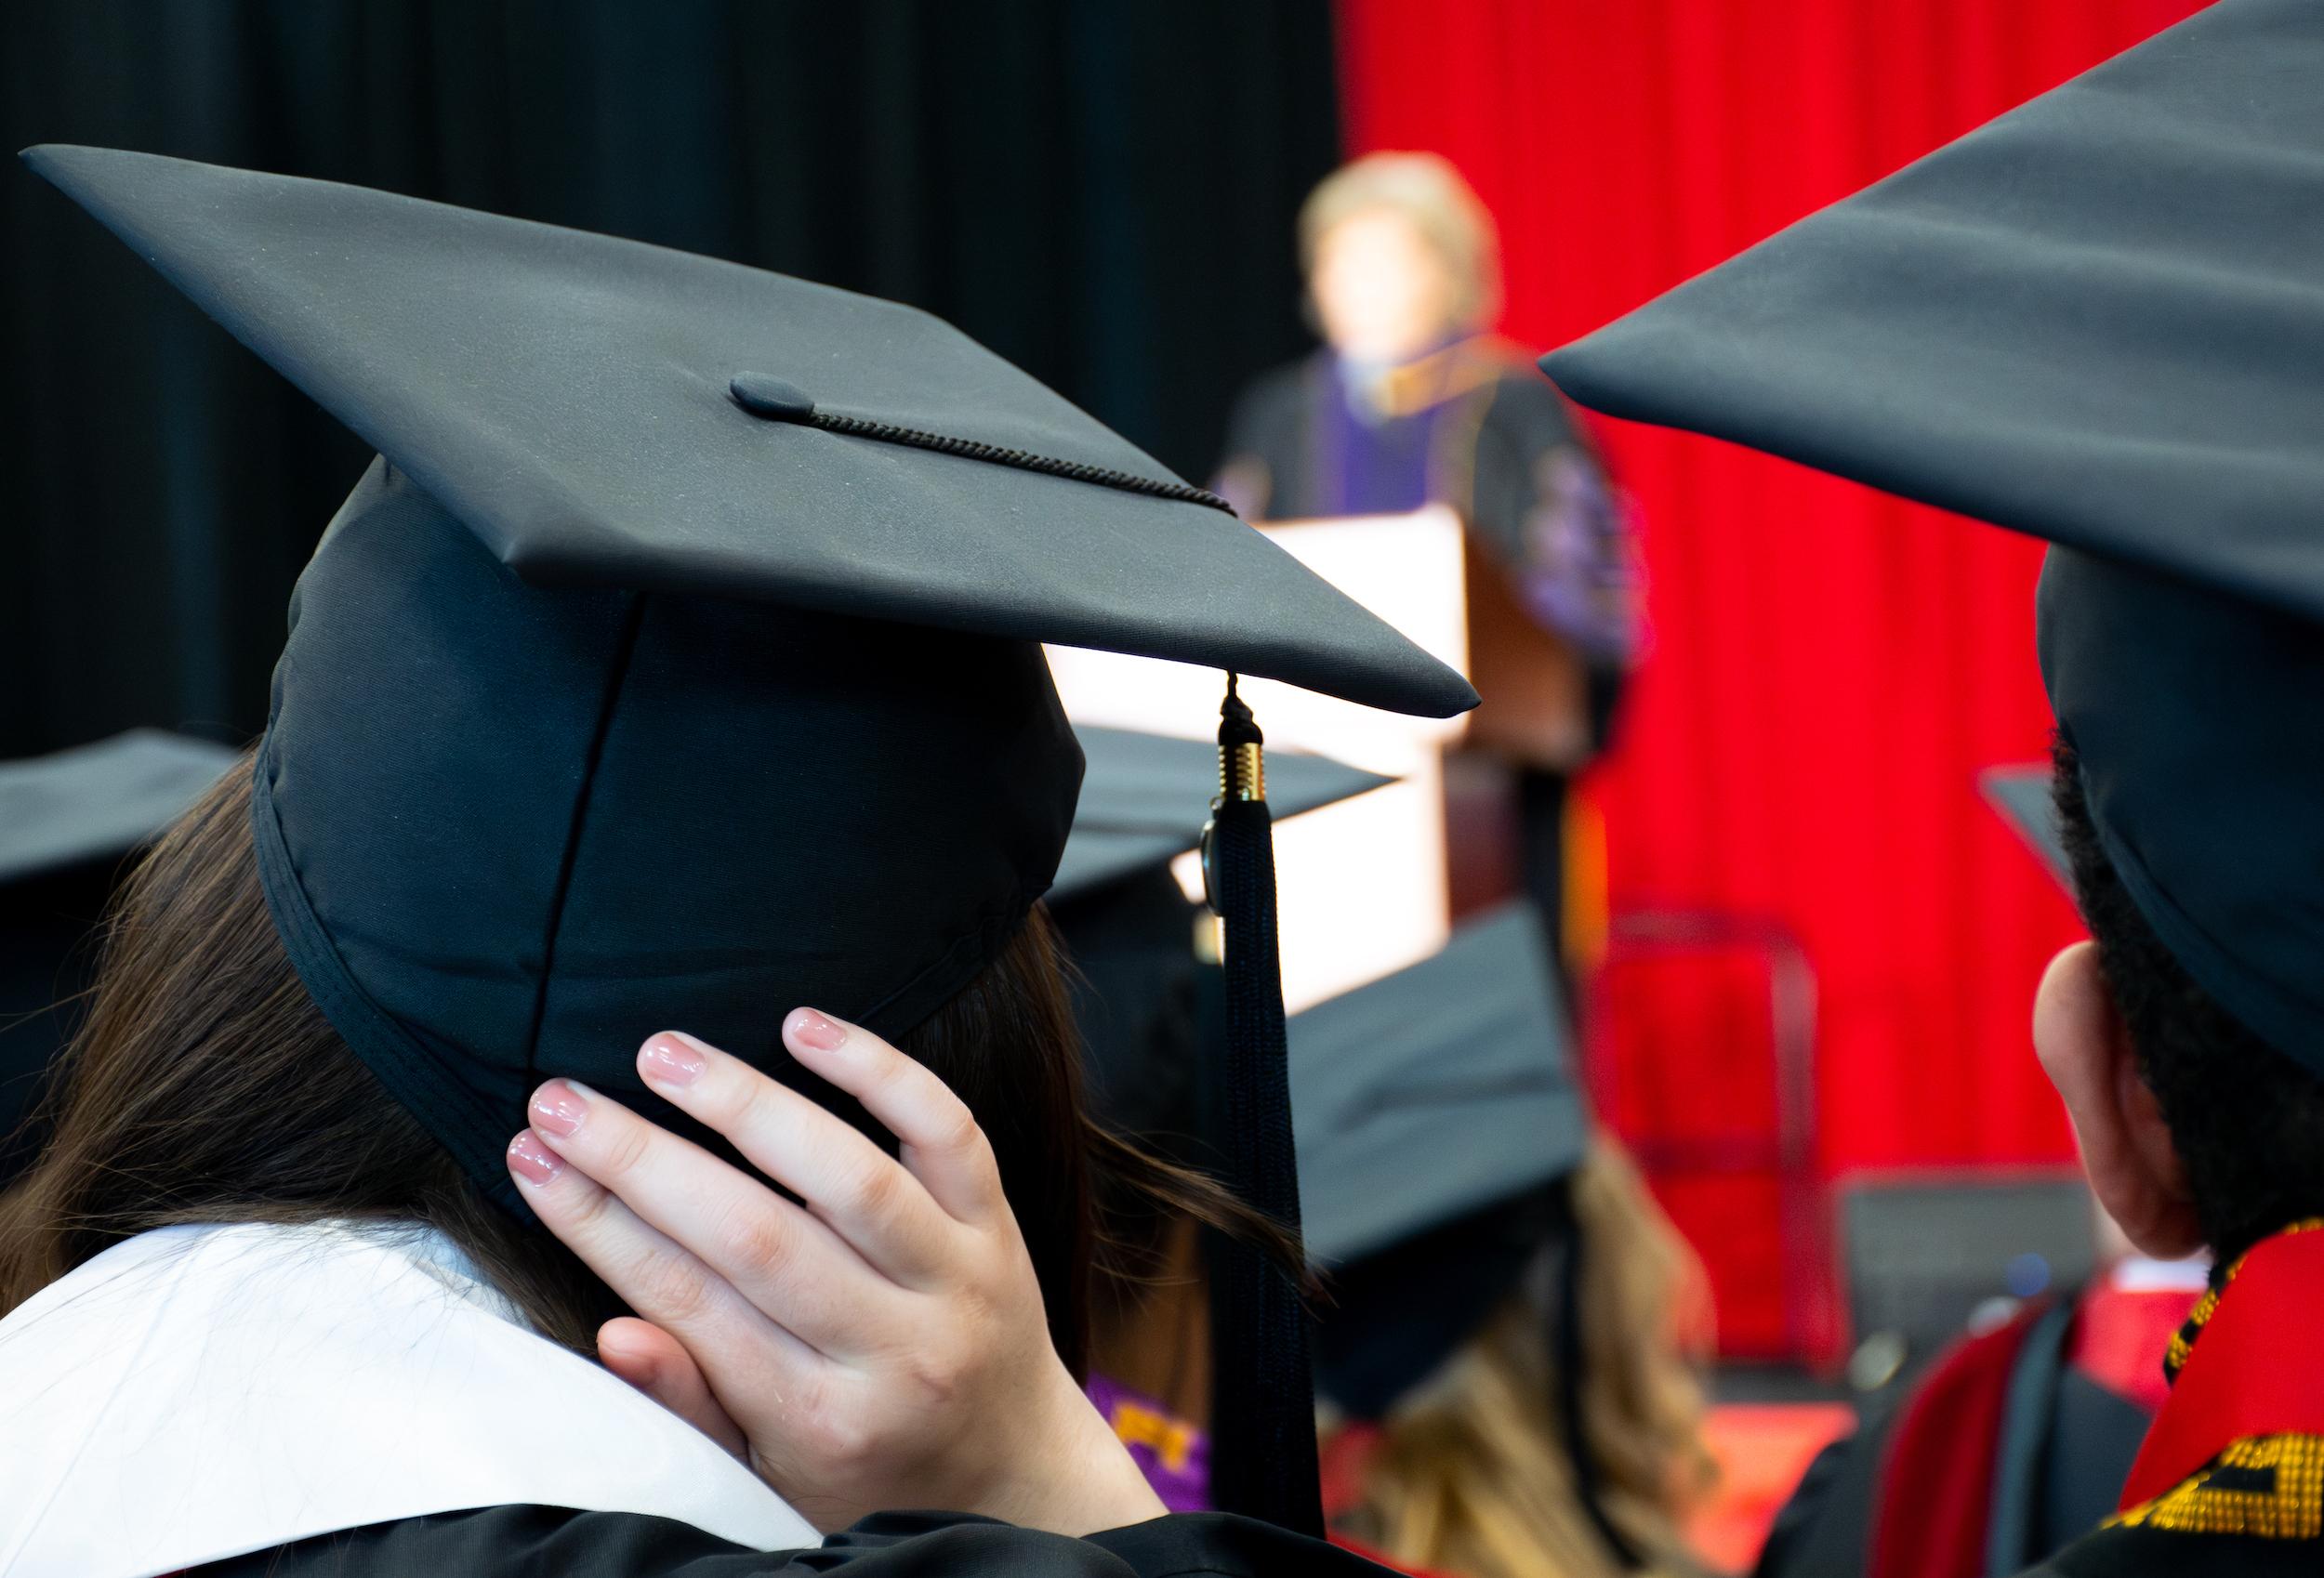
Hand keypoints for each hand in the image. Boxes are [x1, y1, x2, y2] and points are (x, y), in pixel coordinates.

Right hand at [504, 1009, 1167, 1536]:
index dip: (599, 1226)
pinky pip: (949, 1132)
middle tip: (560, 1098)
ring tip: (663, 1054)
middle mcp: (893, 1349)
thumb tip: (616, 1333)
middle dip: (643, 1161)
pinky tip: (805, 1026)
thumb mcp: (767, 1471)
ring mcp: (955, 1279)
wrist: (1014, 1471)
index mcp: (819, 1417)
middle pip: (755, 1238)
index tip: (531, 1158)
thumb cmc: (864, 1461)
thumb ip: (693, 1404)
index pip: (689, 1305)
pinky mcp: (997, 1225)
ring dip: (748, 1106)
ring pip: (849, 1178)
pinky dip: (882, 1072)